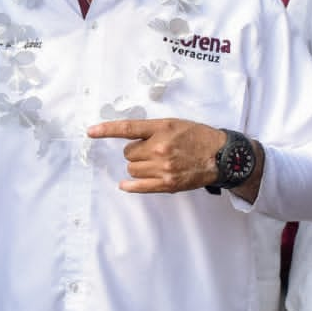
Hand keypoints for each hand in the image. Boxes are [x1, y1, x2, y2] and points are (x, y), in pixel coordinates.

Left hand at [86, 118, 224, 193]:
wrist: (221, 156)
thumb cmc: (198, 137)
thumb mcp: (175, 124)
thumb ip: (152, 130)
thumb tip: (130, 138)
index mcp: (161, 128)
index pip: (127, 128)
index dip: (106, 129)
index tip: (90, 132)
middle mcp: (159, 147)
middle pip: (128, 153)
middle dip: (136, 152)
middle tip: (152, 150)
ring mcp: (163, 167)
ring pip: (133, 169)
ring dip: (139, 166)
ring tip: (157, 163)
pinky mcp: (167, 183)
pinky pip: (140, 186)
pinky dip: (130, 185)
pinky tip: (124, 184)